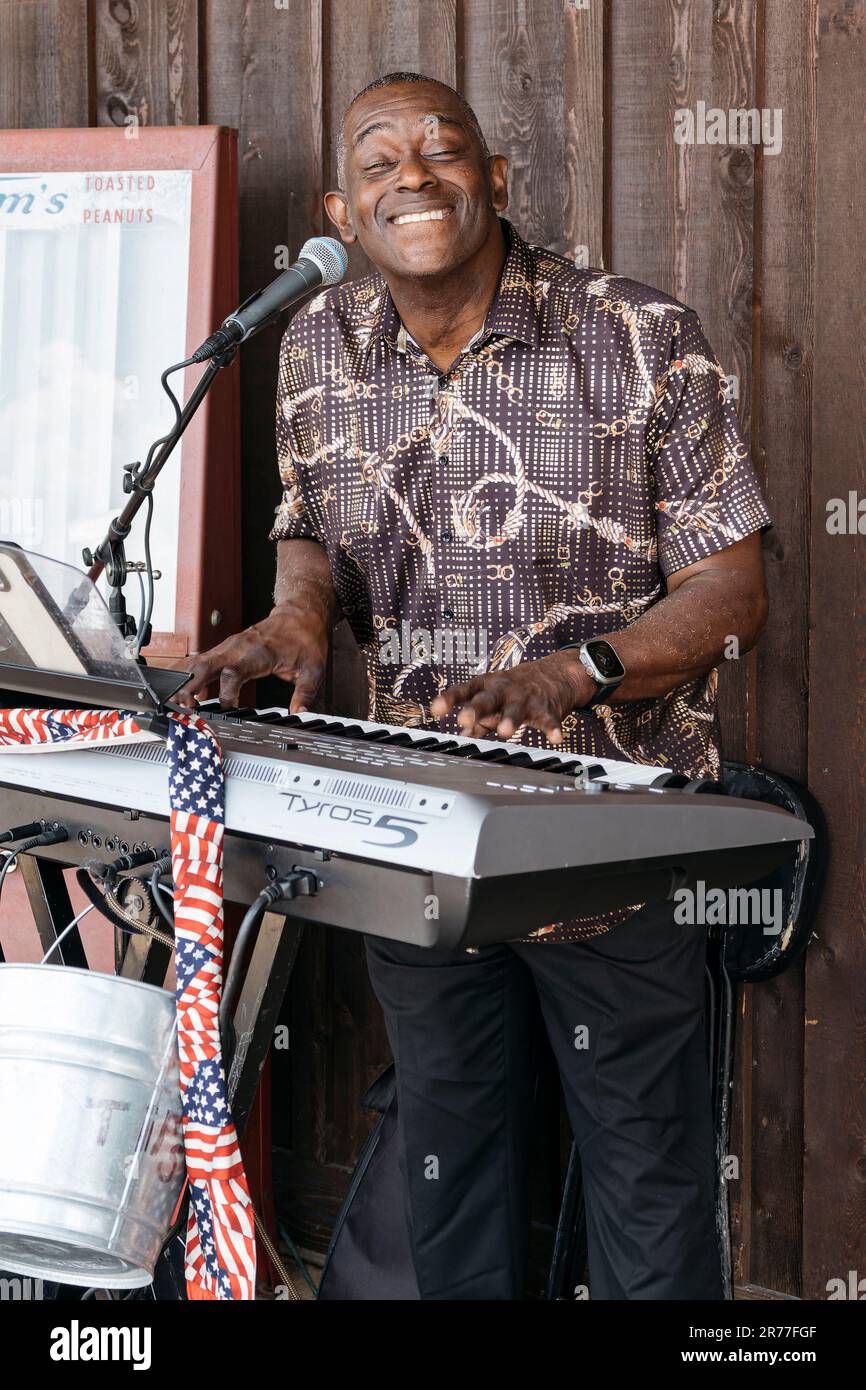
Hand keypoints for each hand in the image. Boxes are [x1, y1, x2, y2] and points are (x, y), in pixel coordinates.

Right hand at [175, 602, 328, 710]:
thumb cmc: (305, 639)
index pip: (233, 672)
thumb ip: (305, 694)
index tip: (226, 708)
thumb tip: (301, 715)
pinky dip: (188, 675)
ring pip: (198, 662)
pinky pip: (201, 661)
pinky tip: (180, 690)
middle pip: (205, 665)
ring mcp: (228, 646)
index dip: (226, 692)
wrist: (300, 614)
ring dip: (183, 681)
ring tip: (173, 702)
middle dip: (189, 686)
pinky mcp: (225, 648)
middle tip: (180, 706)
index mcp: (258, 652)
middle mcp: (238, 647)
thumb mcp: (313, 669)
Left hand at [430, 651, 593, 742]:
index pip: (464, 691)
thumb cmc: (515, 689)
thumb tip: (461, 736)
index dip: (449, 699)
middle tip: (465, 718)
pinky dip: (551, 728)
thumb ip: (478, 721)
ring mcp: (524, 697)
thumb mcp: (493, 699)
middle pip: (487, 698)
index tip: (436, 710)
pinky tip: (554, 738)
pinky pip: (548, 719)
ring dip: (510, 719)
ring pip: (515, 709)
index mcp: (486, 687)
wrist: (555, 673)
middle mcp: (503, 690)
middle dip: (476, 708)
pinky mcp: (545, 707)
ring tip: (504, 731)